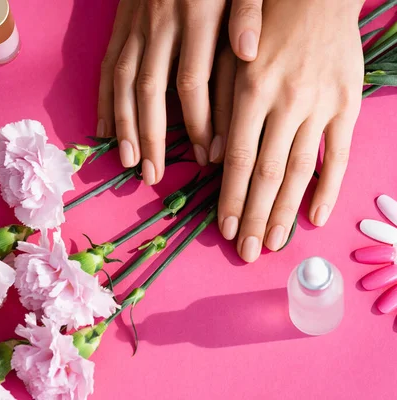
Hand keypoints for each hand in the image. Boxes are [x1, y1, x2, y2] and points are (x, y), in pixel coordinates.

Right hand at [97, 0, 264, 184]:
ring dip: (123, 125)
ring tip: (126, 162)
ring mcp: (135, 26)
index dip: (198, 122)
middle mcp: (160, 25)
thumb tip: (250, 53)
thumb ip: (248, 12)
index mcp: (196, 16)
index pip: (193, 81)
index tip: (208, 156)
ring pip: (123, 83)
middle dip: (151, 137)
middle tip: (153, 175)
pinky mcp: (120, 26)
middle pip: (150, 91)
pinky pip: (107, 67)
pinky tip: (103, 128)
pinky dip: (103, 99)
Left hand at [217, 0, 364, 261]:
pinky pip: (338, 154)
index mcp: (252, 90)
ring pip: (300, 170)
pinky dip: (328, 188)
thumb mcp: (230, 57)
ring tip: (274, 244)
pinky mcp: (348, 103)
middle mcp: (287, 102)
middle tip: (247, 253)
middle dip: (256, 217)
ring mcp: (322, 104)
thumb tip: (213, 159)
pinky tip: (315, 218)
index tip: (224, 229)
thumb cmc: (264, 23)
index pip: (239, 159)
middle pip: (268, 174)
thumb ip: (220, 106)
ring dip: (286, 211)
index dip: (232, 199)